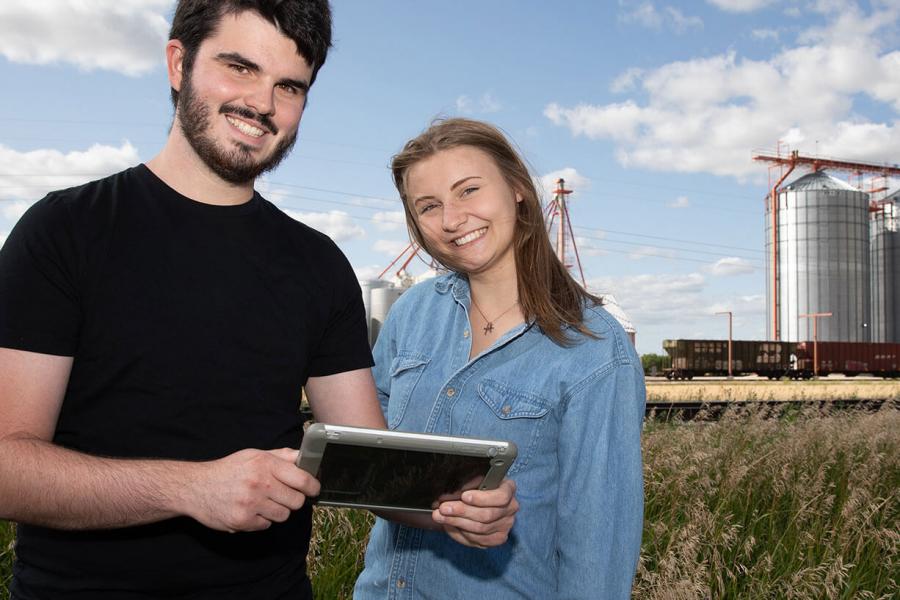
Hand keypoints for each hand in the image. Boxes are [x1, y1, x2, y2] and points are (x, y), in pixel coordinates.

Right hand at [184, 448, 319, 532]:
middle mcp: (260, 483)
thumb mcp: (254, 455)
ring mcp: (251, 504)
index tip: (313, 489)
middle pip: (296, 501)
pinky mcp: (243, 521)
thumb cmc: (229, 470)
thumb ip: (282, 456)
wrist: (196, 487)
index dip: (313, 486)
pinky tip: (250, 510)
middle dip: (293, 500)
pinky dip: (261, 520)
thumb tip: (305, 456)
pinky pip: (266, 525)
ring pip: (283, 515)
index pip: (303, 479)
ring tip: (262, 502)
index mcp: (265, 464)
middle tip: (282, 495)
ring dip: (277, 511)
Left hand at [433, 478, 517, 547]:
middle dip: (462, 512)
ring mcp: (506, 525)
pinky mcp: (498, 538)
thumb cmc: (478, 486)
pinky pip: (479, 541)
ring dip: (457, 523)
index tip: (464, 496)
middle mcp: (511, 508)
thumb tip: (456, 489)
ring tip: (440, 517)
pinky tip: (450, 526)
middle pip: (487, 515)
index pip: (501, 497)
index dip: (482, 498)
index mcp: (508, 489)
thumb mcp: (476, 479)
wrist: (482, 499)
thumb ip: (469, 483)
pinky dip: (461, 534)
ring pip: (481, 529)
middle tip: (444, 508)